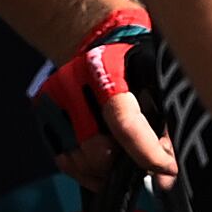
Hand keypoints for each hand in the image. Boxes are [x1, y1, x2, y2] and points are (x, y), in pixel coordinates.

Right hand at [41, 8, 179, 187]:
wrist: (98, 40)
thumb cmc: (134, 62)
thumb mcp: (156, 80)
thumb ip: (166, 122)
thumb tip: (169, 172)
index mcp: (105, 70)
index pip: (124, 122)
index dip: (147, 152)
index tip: (167, 169)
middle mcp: (71, 84)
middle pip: (96, 149)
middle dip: (123, 164)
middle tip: (143, 163)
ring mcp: (52, 101)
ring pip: (77, 160)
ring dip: (103, 170)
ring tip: (121, 161)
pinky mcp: (42, 114)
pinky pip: (63, 159)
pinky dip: (85, 169)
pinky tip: (101, 164)